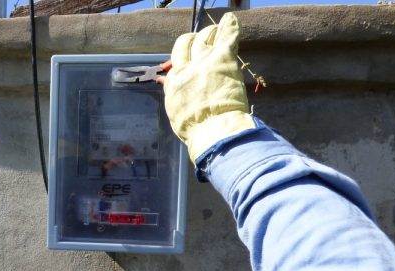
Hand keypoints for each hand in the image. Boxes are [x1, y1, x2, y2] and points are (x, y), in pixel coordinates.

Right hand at [160, 13, 255, 163]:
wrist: (213, 129)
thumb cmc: (194, 127)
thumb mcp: (175, 110)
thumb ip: (172, 91)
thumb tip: (164, 80)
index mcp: (175, 80)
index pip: (176, 59)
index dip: (182, 55)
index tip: (187, 57)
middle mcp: (188, 67)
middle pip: (188, 43)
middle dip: (194, 40)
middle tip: (202, 39)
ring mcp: (205, 61)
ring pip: (206, 37)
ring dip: (210, 33)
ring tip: (216, 30)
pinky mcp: (224, 59)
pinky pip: (227, 37)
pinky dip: (229, 26)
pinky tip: (231, 18)